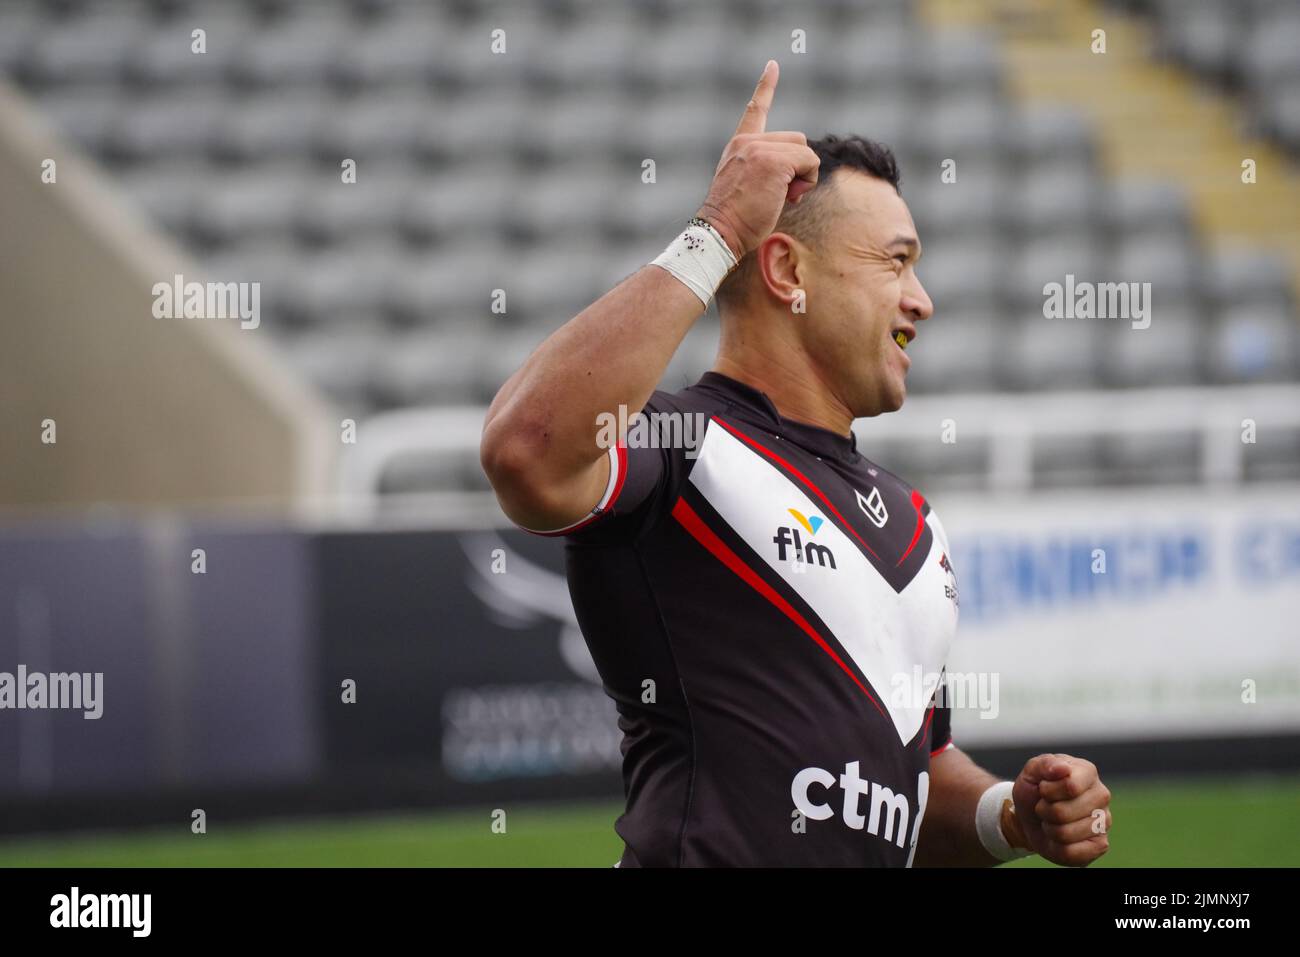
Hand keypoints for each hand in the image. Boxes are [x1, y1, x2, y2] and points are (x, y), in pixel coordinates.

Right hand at [694, 60, 820, 259]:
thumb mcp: (748, 187)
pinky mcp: (772, 162)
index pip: (755, 110)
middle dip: (797, 168)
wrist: (719, 234)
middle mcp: (747, 142)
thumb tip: (798, 176)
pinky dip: (806, 182)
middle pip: (796, 141)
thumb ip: (768, 171)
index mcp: (738, 146)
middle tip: (783, 194)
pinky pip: (809, 163)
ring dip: (803, 176)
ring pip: (804, 151)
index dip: (766, 87)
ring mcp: (759, 150)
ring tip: (783, 198)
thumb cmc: (735, 222)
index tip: (773, 66)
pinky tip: (787, 197)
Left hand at [1009, 753, 1111, 866]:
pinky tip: (1059, 837)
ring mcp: (1104, 821)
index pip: (1070, 786)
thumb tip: (1062, 768)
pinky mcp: (1100, 845)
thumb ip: (1045, 764)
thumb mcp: (1031, 772)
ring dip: (1049, 829)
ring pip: (1065, 834)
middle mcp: (1101, 795)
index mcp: (1087, 771)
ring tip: (1052, 820)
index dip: (1047, 791)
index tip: (1043, 789)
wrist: (1032, 817)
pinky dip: (1056, 847)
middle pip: (1063, 812)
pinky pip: (1071, 852)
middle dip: (1044, 811)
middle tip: (1045, 807)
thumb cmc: (1035, 790)